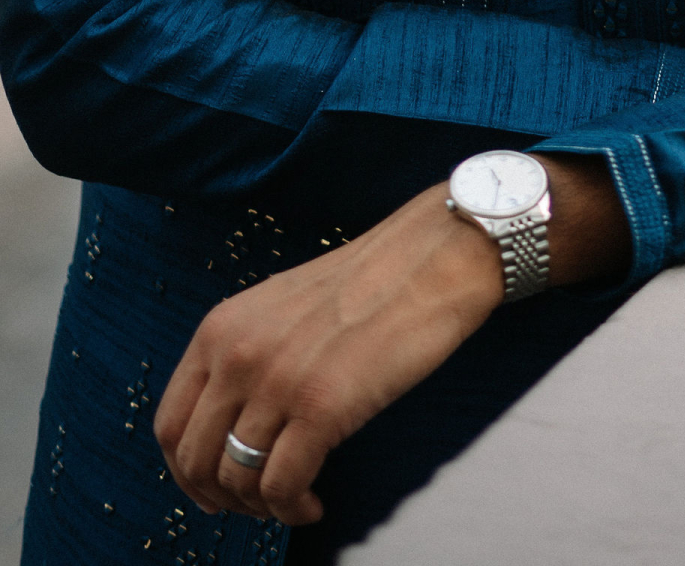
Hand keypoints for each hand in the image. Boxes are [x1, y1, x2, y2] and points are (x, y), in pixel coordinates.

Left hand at [154, 181, 504, 528]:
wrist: (433, 258)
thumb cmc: (370, 281)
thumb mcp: (281, 306)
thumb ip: (246, 353)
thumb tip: (229, 423)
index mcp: (221, 327)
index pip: (168, 422)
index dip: (184, 470)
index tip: (209, 488)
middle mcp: (237, 354)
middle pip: (194, 461)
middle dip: (219, 498)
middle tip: (253, 505)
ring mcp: (277, 382)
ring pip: (236, 481)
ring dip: (260, 508)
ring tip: (292, 500)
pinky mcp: (321, 407)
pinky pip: (282, 487)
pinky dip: (292, 509)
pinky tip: (314, 503)